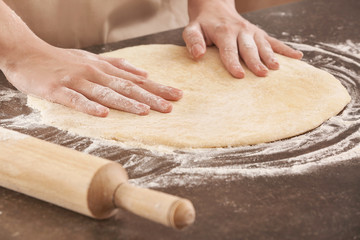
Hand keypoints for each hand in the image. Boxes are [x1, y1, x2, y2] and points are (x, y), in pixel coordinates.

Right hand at [2, 43, 182, 116]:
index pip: (136, 80)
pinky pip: (76, 100)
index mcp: (104, 68)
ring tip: (145, 112)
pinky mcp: (58, 90)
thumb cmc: (62, 59)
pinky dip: (89, 107)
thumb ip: (118, 66)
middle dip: (150, 97)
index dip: (157, 88)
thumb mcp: (92, 58)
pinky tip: (102, 115)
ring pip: (105, 93)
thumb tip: (143, 72)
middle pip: (127, 87)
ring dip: (125, 103)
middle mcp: (95, 73)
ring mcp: (77, 81)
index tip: (177, 95)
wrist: (26, 52)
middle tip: (170, 107)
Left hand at [183, 0, 302, 77]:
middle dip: (255, 61)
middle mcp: (240, 31)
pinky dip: (286, 49)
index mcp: (223, 32)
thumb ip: (193, 41)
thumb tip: (198, 55)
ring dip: (270, 56)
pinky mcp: (258, 33)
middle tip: (262, 74)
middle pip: (248, 48)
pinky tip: (297, 56)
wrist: (214, 6)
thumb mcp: (191, 30)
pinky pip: (273, 41)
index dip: (233, 63)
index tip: (239, 75)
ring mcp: (251, 31)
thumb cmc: (202, 24)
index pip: (229, 50)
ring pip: (263, 44)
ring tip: (277, 68)